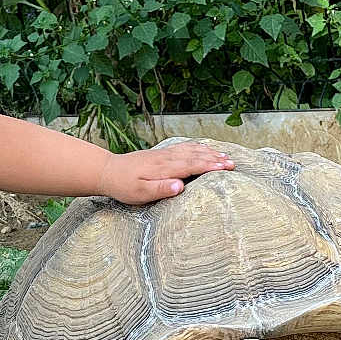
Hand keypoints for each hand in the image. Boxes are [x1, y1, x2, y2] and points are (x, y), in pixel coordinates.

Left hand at [99, 141, 234, 204]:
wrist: (107, 171)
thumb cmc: (124, 185)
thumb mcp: (140, 193)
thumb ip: (161, 189)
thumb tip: (181, 186)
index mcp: (164, 168)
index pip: (192, 165)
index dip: (210, 166)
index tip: (226, 167)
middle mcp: (166, 158)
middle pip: (195, 156)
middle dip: (215, 158)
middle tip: (233, 162)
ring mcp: (163, 155)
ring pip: (190, 150)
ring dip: (208, 152)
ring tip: (224, 155)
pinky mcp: (160, 154)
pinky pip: (183, 148)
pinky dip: (196, 147)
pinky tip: (202, 148)